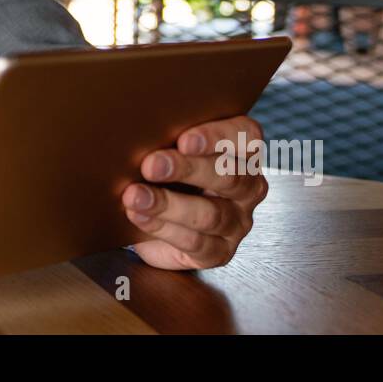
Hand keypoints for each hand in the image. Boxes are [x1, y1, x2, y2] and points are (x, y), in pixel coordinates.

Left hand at [121, 115, 267, 270]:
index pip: (245, 135)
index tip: (184, 140)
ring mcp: (238, 222)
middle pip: (228, 176)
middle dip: (186, 169)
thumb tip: (140, 130)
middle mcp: (248, 187)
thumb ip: (168, 137)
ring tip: (135, 196)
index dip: (218, 136)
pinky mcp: (221, 251)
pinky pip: (195, 242)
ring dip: (168, 204)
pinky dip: (162, 228)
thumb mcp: (170, 149)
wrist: (157, 221)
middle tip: (150, 165)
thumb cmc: (167, 174)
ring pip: (210, 213)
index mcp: (243, 151)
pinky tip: (138, 215)